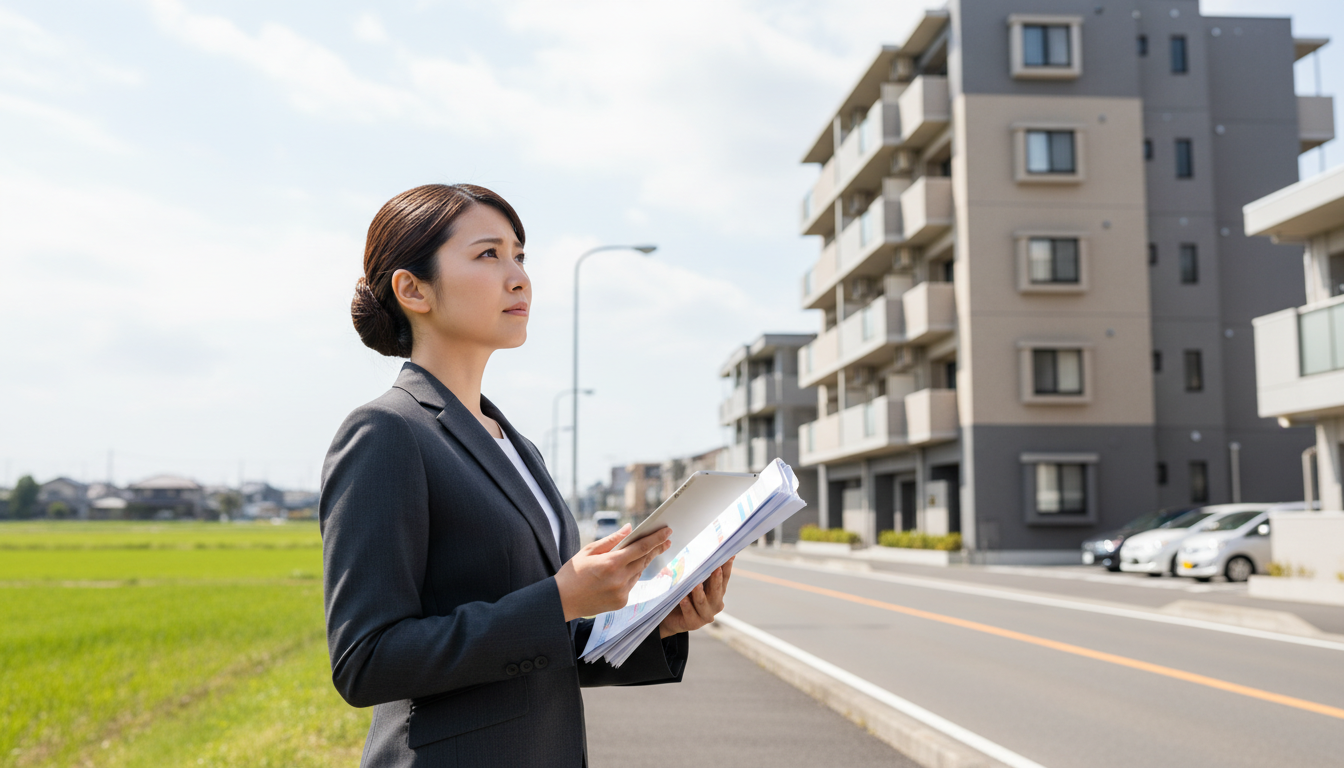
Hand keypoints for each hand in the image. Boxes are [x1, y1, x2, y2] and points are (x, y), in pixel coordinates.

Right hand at [555, 524, 671, 621]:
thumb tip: (629, 528)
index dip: (656, 539)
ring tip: (650, 550)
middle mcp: (619, 579)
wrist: (562, 601)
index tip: (667, 531)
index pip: (640, 548)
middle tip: (666, 539)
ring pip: (638, 572)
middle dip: (656, 548)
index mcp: (611, 563)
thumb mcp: (588, 551)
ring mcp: (622, 593)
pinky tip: (628, 569)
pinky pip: (631, 585)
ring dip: (644, 561)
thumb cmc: (573, 573)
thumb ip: (611, 540)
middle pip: (644, 560)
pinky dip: (631, 575)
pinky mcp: (621, 602)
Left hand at [657, 556, 733, 637]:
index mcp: (718, 592)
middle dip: (716, 579)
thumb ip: (701, 570)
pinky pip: (691, 614)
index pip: (725, 578)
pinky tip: (683, 599)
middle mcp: (715, 604)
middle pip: (717, 590)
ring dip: (699, 593)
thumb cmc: (684, 594)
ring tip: (696, 585)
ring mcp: (705, 615)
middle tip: (715, 569)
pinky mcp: (694, 624)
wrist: (670, 616)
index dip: (727, 567)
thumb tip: (708, 549)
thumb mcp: (693, 580)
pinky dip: (687, 606)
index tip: (728, 556)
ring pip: (703, 603)